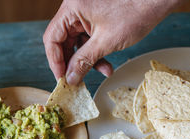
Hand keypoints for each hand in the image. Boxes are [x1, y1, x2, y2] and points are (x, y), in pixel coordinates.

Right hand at [43, 0, 180, 84]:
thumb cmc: (136, 10)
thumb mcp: (107, 41)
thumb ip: (84, 61)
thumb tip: (70, 78)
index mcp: (72, 8)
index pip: (52, 38)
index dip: (55, 61)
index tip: (61, 78)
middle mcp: (75, 8)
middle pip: (63, 41)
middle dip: (73, 62)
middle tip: (77, 79)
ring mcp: (85, 12)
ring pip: (77, 42)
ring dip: (88, 59)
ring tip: (102, 71)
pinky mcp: (95, 16)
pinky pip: (88, 38)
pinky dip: (96, 52)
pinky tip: (106, 64)